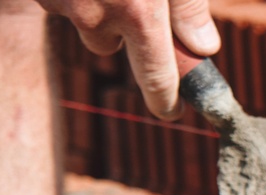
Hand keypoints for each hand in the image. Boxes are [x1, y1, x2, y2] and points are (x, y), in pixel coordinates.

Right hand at [37, 0, 220, 119]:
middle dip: (120, 29)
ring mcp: (60, 1)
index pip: (155, 76)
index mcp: (138, 13)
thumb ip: (188, 8)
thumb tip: (204, 47)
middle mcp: (96, 15)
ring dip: (95, 5)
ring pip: (83, 19)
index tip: (171, 111)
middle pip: (107, 45)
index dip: (164, 99)